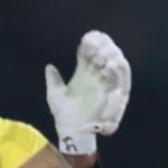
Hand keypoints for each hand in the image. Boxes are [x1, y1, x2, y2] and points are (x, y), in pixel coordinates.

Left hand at [45, 30, 130, 154]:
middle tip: (100, 40)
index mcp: (83, 74)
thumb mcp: (55, 94)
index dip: (90, 46)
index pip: (89, 56)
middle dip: (104, 47)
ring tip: (106, 50)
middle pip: (105, 57)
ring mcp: (105, 86)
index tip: (88, 37)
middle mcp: (97, 78)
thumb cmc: (64, 113)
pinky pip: (118, 83)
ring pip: (115, 67)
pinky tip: (109, 65)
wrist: (71, 131)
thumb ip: (54, 80)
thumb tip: (49, 66)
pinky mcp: (112, 96)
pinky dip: (115, 73)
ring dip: (112, 58)